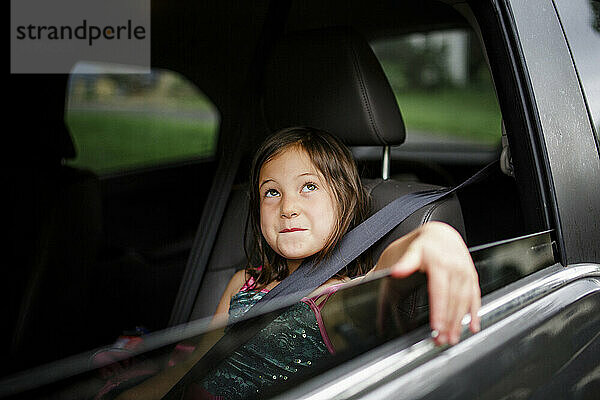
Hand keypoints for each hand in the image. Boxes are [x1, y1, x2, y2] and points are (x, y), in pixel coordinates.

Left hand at [375, 221, 480, 344]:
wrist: (443, 233)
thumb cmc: (425, 244)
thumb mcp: (412, 251)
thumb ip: (405, 263)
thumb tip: (396, 271)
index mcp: (440, 264)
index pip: (440, 291)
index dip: (439, 311)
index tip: (436, 327)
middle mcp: (456, 269)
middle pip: (453, 300)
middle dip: (449, 322)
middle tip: (442, 340)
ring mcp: (466, 273)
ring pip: (465, 301)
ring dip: (460, 322)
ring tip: (453, 338)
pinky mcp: (472, 277)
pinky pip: (475, 297)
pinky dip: (475, 313)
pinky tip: (473, 326)